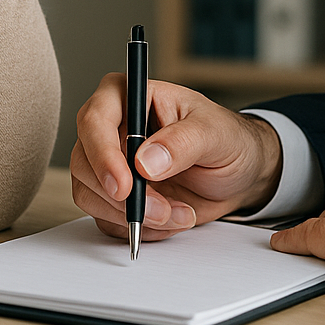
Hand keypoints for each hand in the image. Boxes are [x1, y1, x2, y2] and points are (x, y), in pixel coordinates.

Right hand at [69, 74, 282, 240]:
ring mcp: (110, 164)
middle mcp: (112, 129)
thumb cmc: (227, 140)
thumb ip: (182, 142)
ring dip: (134, 216)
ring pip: (90, 195)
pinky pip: (108, 220)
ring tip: (178, 213)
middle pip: (85, 163)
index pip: (95, 120)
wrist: (239, 174)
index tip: (124, 186)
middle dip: (123, 197)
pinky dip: (141, 228)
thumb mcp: (214, 133)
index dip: (102, 154)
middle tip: (161, 210)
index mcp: (130, 96)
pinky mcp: (116, 196)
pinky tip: (171, 218)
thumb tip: (145, 161)